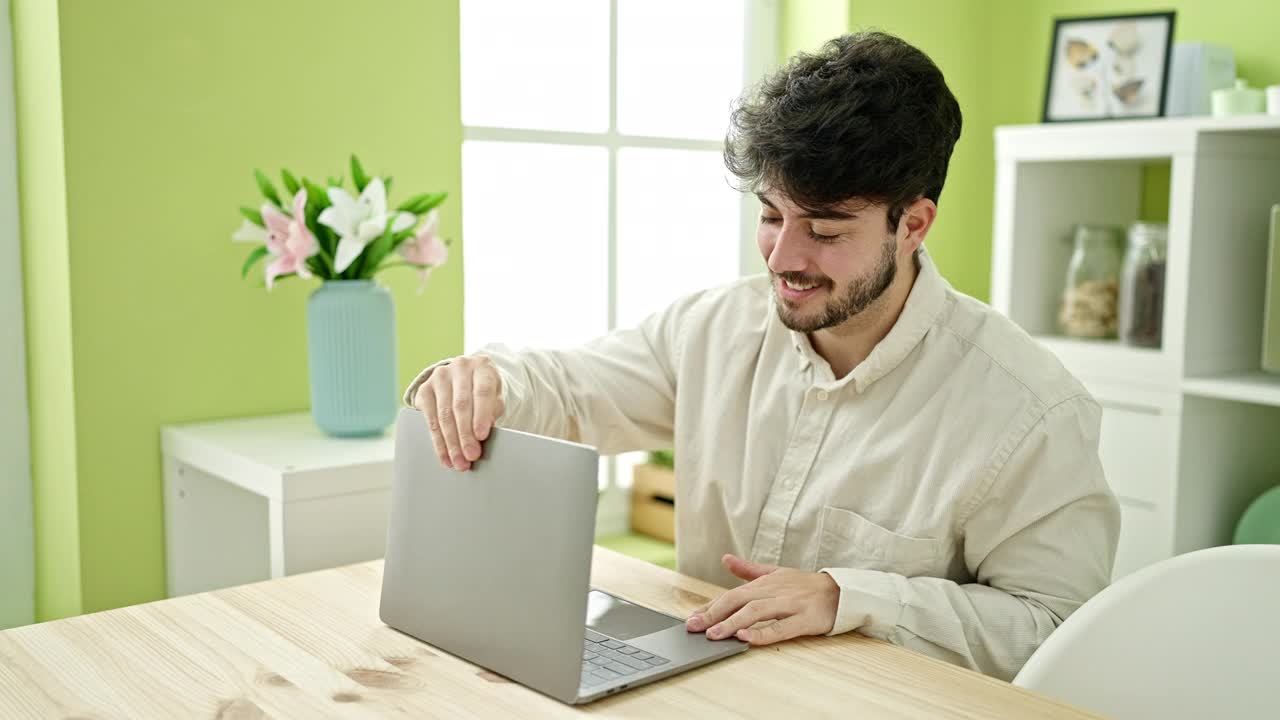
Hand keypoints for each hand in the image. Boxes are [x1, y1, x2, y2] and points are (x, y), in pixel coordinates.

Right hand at [412, 355, 504, 471]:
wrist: (467, 377)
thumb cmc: (485, 391)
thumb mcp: (496, 397)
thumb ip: (492, 412)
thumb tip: (480, 436)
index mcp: (482, 366)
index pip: (482, 391)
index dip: (481, 415)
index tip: (482, 437)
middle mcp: (459, 367)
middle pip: (460, 405)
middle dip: (465, 435)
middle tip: (471, 456)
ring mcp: (439, 376)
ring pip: (444, 415)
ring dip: (451, 443)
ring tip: (459, 462)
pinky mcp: (424, 389)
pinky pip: (430, 420)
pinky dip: (438, 442)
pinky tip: (445, 456)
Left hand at [685, 554, 839, 645]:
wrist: (842, 591)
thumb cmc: (806, 585)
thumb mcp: (776, 573)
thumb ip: (749, 570)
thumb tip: (726, 559)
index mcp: (765, 582)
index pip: (731, 594)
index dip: (710, 606)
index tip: (691, 618)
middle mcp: (774, 591)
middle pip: (738, 600)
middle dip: (713, 613)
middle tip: (693, 626)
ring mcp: (789, 604)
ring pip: (755, 612)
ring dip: (732, 623)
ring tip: (713, 635)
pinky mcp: (805, 619)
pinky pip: (781, 627)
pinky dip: (762, 632)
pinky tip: (746, 637)